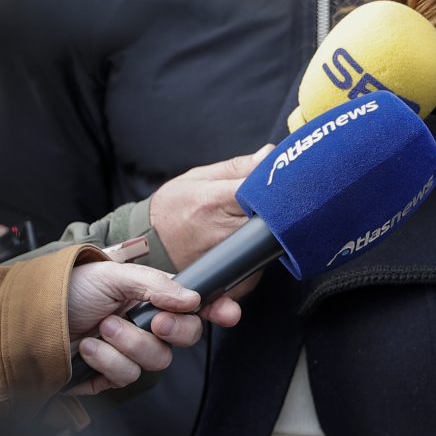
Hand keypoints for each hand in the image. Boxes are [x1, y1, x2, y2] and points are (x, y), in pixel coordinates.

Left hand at [62, 260, 241, 394]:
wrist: (24, 320)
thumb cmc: (66, 289)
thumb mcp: (113, 276)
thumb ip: (155, 285)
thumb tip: (191, 299)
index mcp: (154, 297)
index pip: (197, 306)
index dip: (218, 310)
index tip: (228, 313)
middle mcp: (147, 325)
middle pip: (186, 338)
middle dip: (174, 331)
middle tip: (154, 322)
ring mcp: (130, 352)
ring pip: (157, 360)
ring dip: (128, 344)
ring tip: (102, 328)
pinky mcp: (110, 376)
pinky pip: (126, 377)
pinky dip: (107, 361)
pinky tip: (87, 347)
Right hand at [149, 145, 272, 274]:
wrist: (148, 247)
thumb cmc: (174, 208)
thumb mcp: (199, 178)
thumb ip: (238, 167)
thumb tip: (270, 153)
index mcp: (214, 202)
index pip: (262, 190)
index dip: (279, 185)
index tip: (286, 180)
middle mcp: (223, 232)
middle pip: (272, 218)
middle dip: (282, 209)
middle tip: (280, 202)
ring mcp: (230, 260)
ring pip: (270, 243)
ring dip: (275, 232)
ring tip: (262, 223)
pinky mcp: (236, 282)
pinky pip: (264, 265)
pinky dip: (263, 253)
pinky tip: (252, 244)